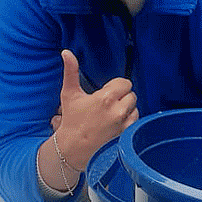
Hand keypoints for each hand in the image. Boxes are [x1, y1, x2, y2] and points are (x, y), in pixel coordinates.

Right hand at [53, 49, 137, 170]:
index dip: (116, 86)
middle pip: (131, 94)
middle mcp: (118, 110)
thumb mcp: (69, 94)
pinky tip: (116, 125)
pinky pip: (135, 122)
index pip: (125, 83)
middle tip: (108, 104)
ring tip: (112, 115)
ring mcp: (123, 125)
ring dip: (127, 109)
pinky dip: (129, 121)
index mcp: (106, 98)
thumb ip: (70, 71)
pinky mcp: (126, 136)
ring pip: (135, 108)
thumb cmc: (71, 121)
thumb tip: (66, 52)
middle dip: (122, 97)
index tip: (106, 93)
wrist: (73, 149)